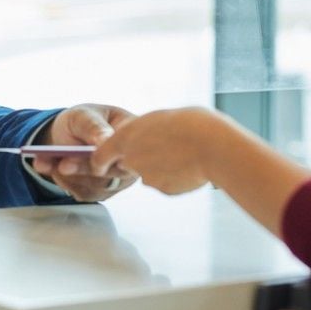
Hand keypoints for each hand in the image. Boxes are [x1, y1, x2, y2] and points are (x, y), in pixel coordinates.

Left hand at [30, 104, 138, 201]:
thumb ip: (94, 127)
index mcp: (133, 136)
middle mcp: (131, 161)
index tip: (94, 151)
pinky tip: (51, 168)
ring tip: (45, 162)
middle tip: (63, 165)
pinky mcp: (102, 192)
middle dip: (84, 168)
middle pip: (114, 172)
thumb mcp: (84, 115)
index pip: (132, 149)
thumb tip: (105, 140)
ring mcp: (117, 179)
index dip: (113, 153)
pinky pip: (85, 194)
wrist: (67, 134)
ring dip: (69, 177)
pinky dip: (64, 182)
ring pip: (97, 186)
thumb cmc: (82, 120)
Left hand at [90, 106, 219, 194]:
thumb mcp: (158, 119)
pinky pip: (167, 183)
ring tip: (182, 152)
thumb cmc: (188, 125)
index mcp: (124, 137)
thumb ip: (143, 133)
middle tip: (162, 148)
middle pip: (128, 164)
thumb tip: (143, 139)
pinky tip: (190, 165)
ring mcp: (147, 177)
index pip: (99, 156)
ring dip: (161, 167)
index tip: (100, 165)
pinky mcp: (165, 189)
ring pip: (150, 174)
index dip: (101, 161)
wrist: (211, 144)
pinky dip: (175, 177)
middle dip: (140, 160)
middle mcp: (131, 159)